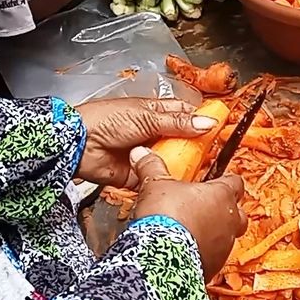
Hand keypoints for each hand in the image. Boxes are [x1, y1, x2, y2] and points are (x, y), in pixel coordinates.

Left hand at [75, 98, 217, 187]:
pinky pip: (160, 179)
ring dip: (186, 166)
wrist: (78, 146)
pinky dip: (170, 182)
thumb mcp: (147, 117)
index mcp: (156, 113)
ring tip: (206, 172)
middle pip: (183, 141)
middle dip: (198, 148)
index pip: (186, 115)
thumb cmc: (108, 120)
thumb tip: (208, 123)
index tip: (220, 130)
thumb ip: (178, 124)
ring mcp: (148, 155)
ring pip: (174, 161)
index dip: (202, 121)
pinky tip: (185, 186)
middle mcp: (155, 133)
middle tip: (217, 155)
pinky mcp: (140, 175)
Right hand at [130, 147, 246, 280]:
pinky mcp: (214, 265)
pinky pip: (215, 256)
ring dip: (215, 232)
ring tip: (195, 229)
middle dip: (226, 210)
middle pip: (238, 212)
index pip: (235, 182)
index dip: (226, 180)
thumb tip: (141, 153)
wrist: (162, 257)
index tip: (217, 179)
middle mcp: (228, 220)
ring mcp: (224, 245)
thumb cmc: (166, 217)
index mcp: (221, 195)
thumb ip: (152, 167)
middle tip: (207, 206)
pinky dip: (205, 252)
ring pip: (228, 236)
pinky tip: (188, 249)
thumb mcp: (156, 185)